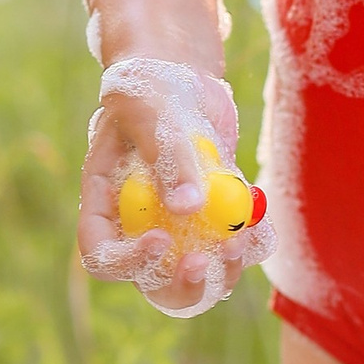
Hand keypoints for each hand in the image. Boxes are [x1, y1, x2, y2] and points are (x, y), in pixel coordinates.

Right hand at [75, 55, 269, 319]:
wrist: (183, 79)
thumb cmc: (152, 89)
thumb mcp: (153, 112)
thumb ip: (168, 157)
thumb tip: (187, 208)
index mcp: (105, 204)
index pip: (102, 253)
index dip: (127, 262)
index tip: (159, 241)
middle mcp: (138, 225)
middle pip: (152, 281)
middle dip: (180, 284)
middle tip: (204, 263)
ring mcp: (177, 228)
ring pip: (196, 275)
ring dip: (222, 271)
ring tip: (244, 240)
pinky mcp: (212, 221)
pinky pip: (229, 251)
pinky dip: (250, 245)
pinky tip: (262, 225)